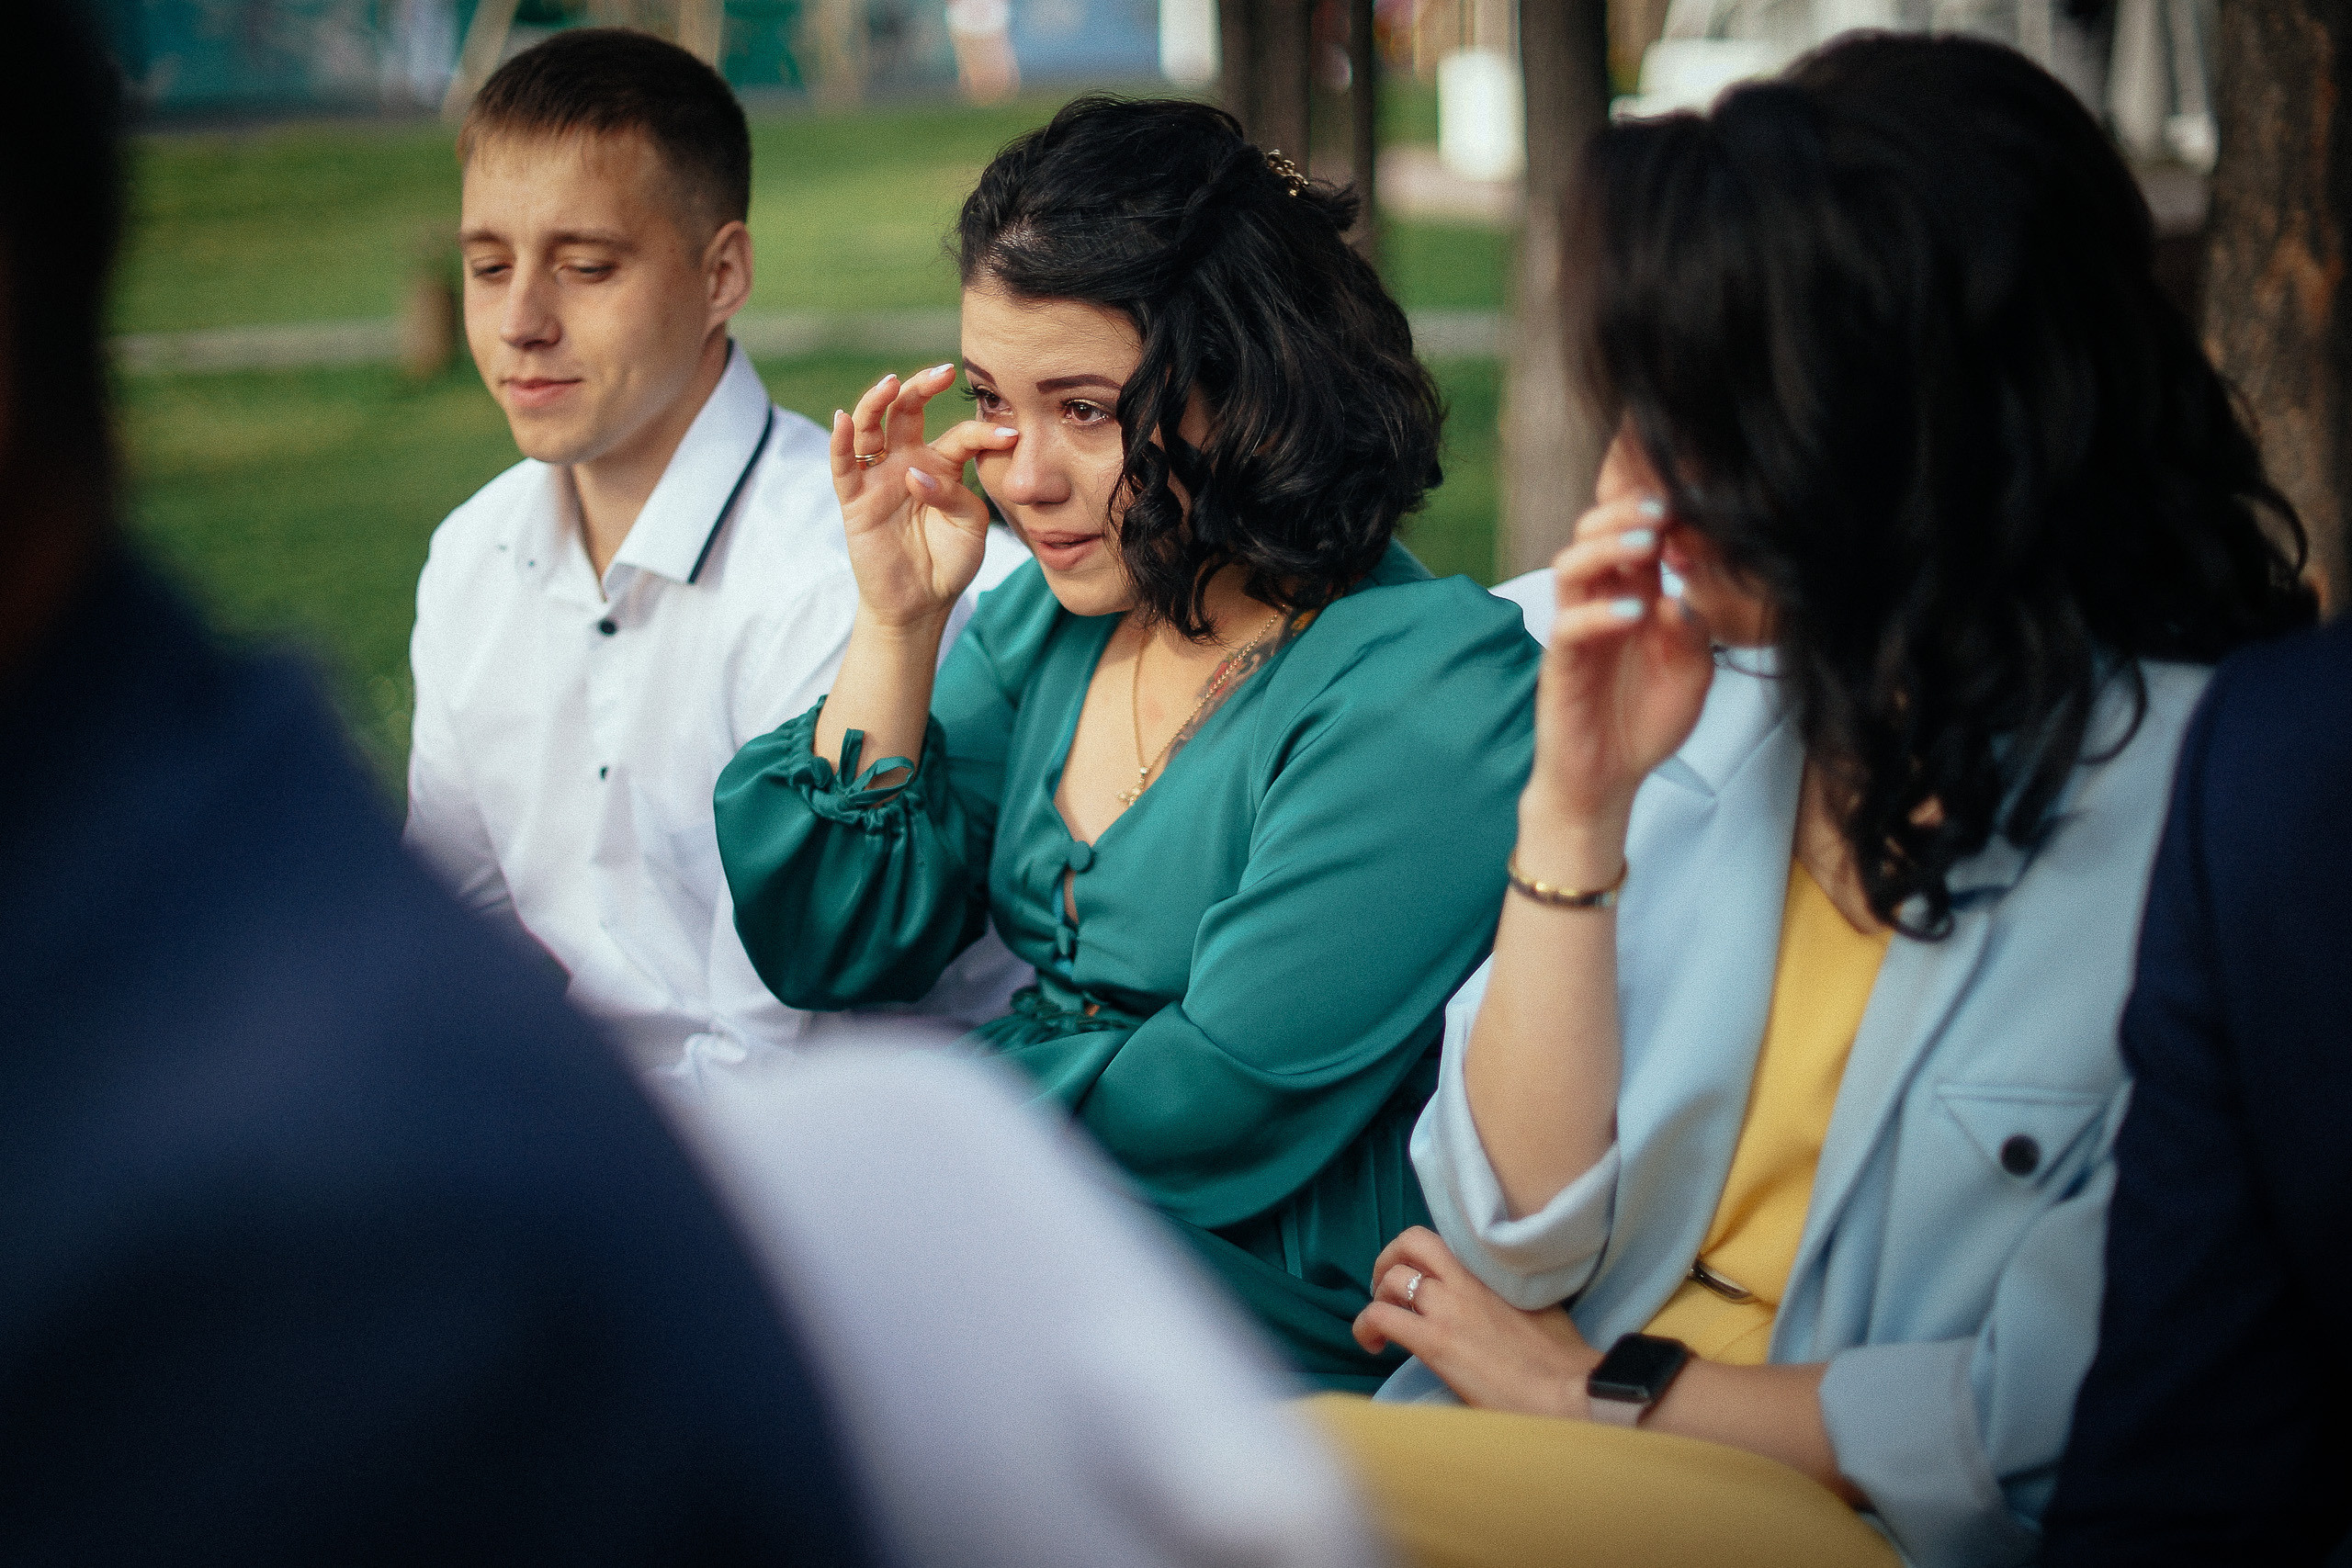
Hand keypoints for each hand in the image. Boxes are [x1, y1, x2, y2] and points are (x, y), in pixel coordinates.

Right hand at [832, 364, 1019, 630]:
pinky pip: (843, 465)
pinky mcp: (855, 499)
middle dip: (923, 387)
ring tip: (892, 384)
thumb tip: (914, 475)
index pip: (961, 436)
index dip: (985, 432)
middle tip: (944, 372)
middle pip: (908, 411)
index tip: (1013, 434)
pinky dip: (840, 441)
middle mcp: (908, 462)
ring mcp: (879, 477)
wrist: (921, 602)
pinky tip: (843, 420)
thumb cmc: (950, 561)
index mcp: (942, 466)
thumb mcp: (969, 528)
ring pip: (872, 427)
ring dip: (877, 401)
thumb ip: (953, 497)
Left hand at [1352, 1227, 1597, 1418]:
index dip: (1427, 1257)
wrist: (1570, 1391)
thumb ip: (1513, 1297)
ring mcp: (1449, 1307)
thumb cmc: (1565, 1361)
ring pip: (1392, 1277)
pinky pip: (1381, 1316)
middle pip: (1414, 1241)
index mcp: (1494, 1270)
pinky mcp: (1435, 1340)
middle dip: (1390, 1258)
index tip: (1424, 1276)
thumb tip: (1503, 1309)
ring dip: (1379, 1297)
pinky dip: (1366, 1327)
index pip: (1448, 1242)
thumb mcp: (1542, 1308)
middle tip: (1388, 1286)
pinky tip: (1373, 1345)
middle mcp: (1468, 1279)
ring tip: (1383, 1321)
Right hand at [1519, 432, 1715, 872]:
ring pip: (1571, 566)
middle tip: (1664, 508)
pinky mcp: (1561, 665)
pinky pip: (1569, 626)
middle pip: (1593, 535)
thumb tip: (1680, 596)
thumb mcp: (1692, 675)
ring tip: (1647, 545)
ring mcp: (1576, 632)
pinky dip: (1601, 613)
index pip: (1636, 537)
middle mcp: (1600, 605)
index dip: (1660, 517)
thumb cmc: (1645, 724)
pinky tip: (1635, 614)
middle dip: (1626, 513)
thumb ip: (1693, 634)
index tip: (1696, 506)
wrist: (1609, 782)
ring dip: (1607, 547)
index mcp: (1633, 597)